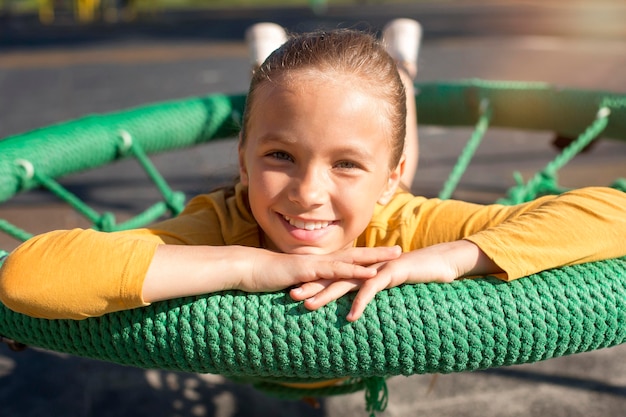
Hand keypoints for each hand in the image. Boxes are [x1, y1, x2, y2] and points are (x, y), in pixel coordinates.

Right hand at [237, 245, 402, 292]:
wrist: (249, 270)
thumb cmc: (266, 277)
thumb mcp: (291, 284)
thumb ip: (304, 287)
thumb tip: (311, 296)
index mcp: (318, 264)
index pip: (347, 259)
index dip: (366, 257)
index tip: (384, 256)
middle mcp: (320, 260)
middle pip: (355, 255)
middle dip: (378, 253)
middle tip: (400, 250)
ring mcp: (316, 264)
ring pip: (351, 260)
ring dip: (374, 258)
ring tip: (393, 258)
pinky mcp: (309, 270)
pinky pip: (335, 271)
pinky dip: (354, 271)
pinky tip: (369, 273)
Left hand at [290, 240, 501, 320]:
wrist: (442, 262)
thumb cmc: (417, 276)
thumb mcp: (391, 288)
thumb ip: (375, 293)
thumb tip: (360, 308)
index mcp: (363, 270)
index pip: (334, 276)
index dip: (315, 284)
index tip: (295, 293)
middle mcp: (366, 267)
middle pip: (333, 277)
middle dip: (311, 287)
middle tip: (291, 296)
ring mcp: (378, 269)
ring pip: (347, 282)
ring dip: (327, 294)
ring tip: (309, 307)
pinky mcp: (392, 273)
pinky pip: (372, 289)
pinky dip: (360, 303)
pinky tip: (350, 317)